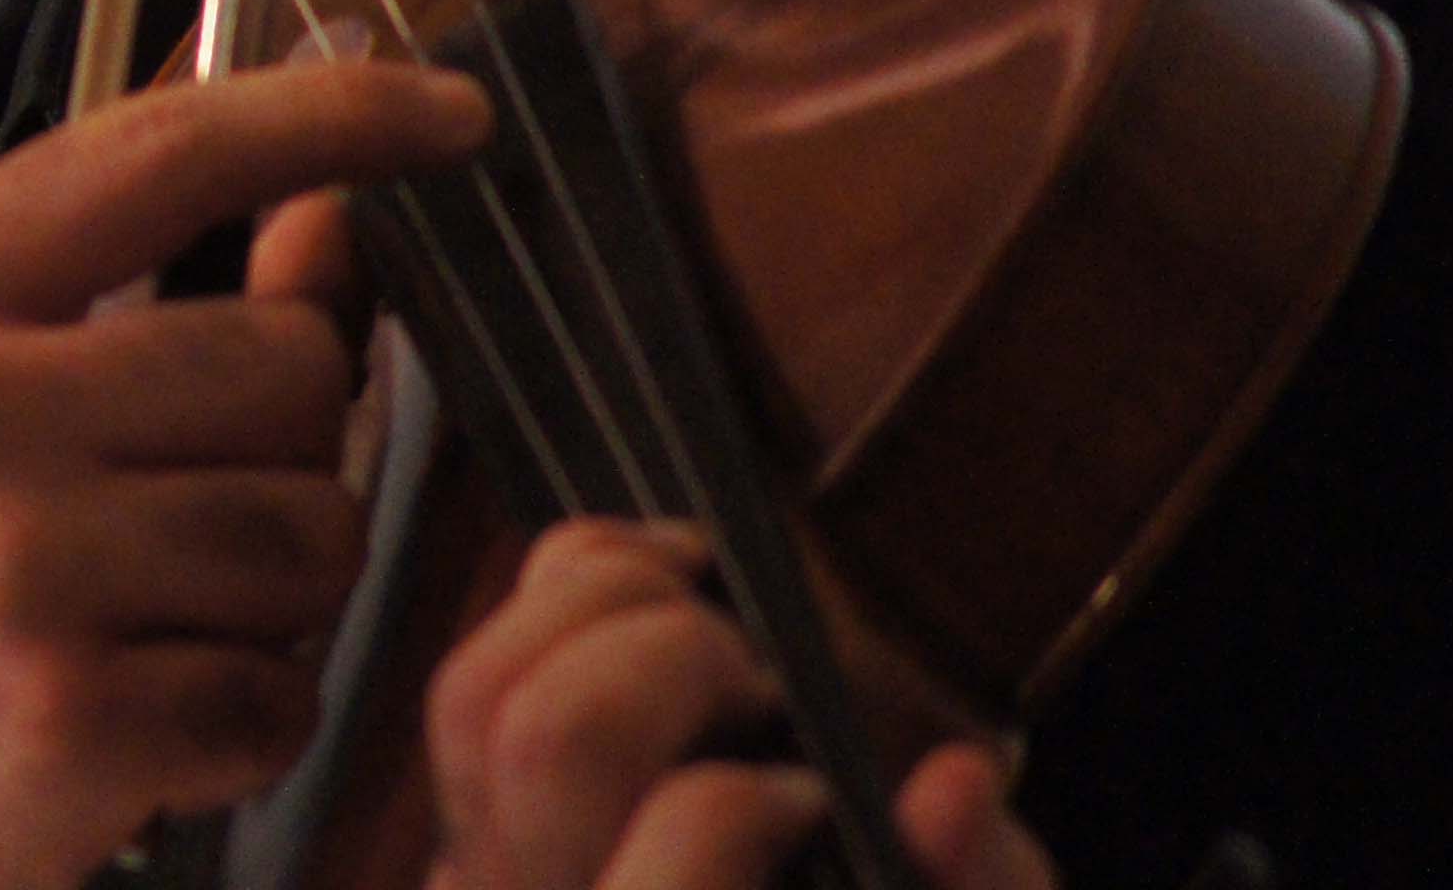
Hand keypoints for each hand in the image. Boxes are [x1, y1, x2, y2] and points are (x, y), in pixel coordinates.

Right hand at [0, 57, 493, 889]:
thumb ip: (91, 283)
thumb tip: (316, 203)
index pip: (161, 157)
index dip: (331, 113)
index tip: (445, 107)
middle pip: (283, 366)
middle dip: (281, 441)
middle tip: (178, 506)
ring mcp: (13, 576)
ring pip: (308, 531)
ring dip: (272, 593)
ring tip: (151, 618)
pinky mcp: (65, 731)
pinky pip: (278, 693)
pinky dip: (240, 722)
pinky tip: (141, 722)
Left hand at [421, 522, 1056, 889]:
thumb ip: (980, 882)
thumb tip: (951, 783)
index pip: (676, 838)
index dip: (742, 801)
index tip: (815, 795)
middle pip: (543, 735)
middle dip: (669, 653)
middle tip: (760, 678)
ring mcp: (487, 874)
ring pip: (475, 692)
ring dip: (601, 598)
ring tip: (709, 611)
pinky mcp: (474, 818)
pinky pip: (471, 678)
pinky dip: (568, 591)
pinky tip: (669, 594)